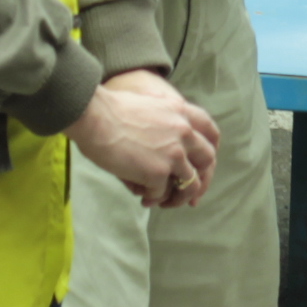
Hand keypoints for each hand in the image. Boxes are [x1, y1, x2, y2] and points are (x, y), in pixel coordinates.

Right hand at [68, 70, 218, 208]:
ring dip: (179, 196)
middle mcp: (185, 133)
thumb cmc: (111, 110)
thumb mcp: (151, 104)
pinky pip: (162, 192)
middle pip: (207, 160)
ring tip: (164, 201)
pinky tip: (144, 198)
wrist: (95, 116)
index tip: (201, 164)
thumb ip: (165, 118)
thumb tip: (162, 128)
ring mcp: (174, 154)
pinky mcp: (158, 172)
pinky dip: (154, 198)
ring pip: (190, 183)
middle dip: (199, 177)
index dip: (208, 150)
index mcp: (183, 113)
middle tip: (185, 190)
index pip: (211, 133)